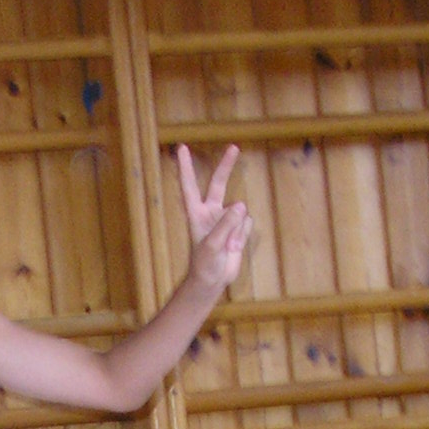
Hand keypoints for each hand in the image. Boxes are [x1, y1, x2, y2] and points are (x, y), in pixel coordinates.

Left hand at [177, 144, 252, 294]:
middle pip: (219, 183)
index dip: (186, 168)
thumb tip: (241, 204)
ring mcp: (226, 219)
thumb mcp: (213, 245)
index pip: (190, 186)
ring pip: (240, 211)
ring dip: (237, 229)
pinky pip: (247, 223)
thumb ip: (226, 224)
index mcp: (197, 213)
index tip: (181, 148)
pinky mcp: (238, 228)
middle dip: (226, 166)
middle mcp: (211, 212)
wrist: (213, 281)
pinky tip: (235, 247)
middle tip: (234, 147)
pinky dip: (243, 235)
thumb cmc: (205, 264)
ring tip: (228, 246)